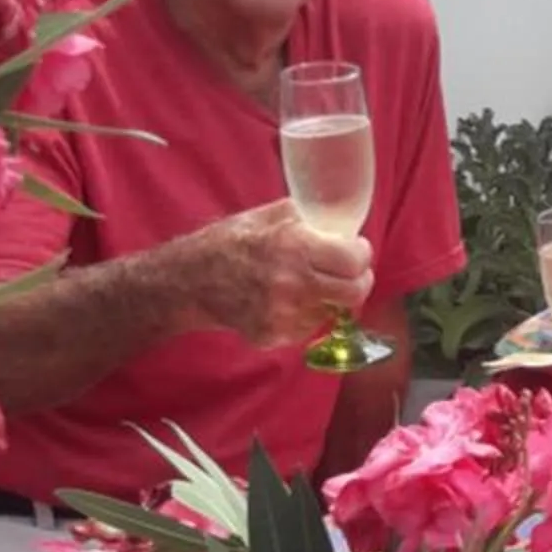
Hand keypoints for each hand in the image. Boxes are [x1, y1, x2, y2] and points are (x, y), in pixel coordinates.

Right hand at [183, 199, 375, 348]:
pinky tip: (289, 299)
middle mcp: (291, 284)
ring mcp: (283, 315)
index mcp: (293, 247)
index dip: (362, 254)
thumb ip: (306, 217)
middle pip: (354, 293)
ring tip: (311, 283)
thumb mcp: (267, 216)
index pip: (354, 260)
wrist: (189, 281)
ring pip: (334, 311)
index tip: (357, 249)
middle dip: (358, 280)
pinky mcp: (274, 336)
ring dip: (331, 297)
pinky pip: (310, 327)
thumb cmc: (229, 243)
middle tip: (351, 272)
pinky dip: (308, 314)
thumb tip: (340, 221)